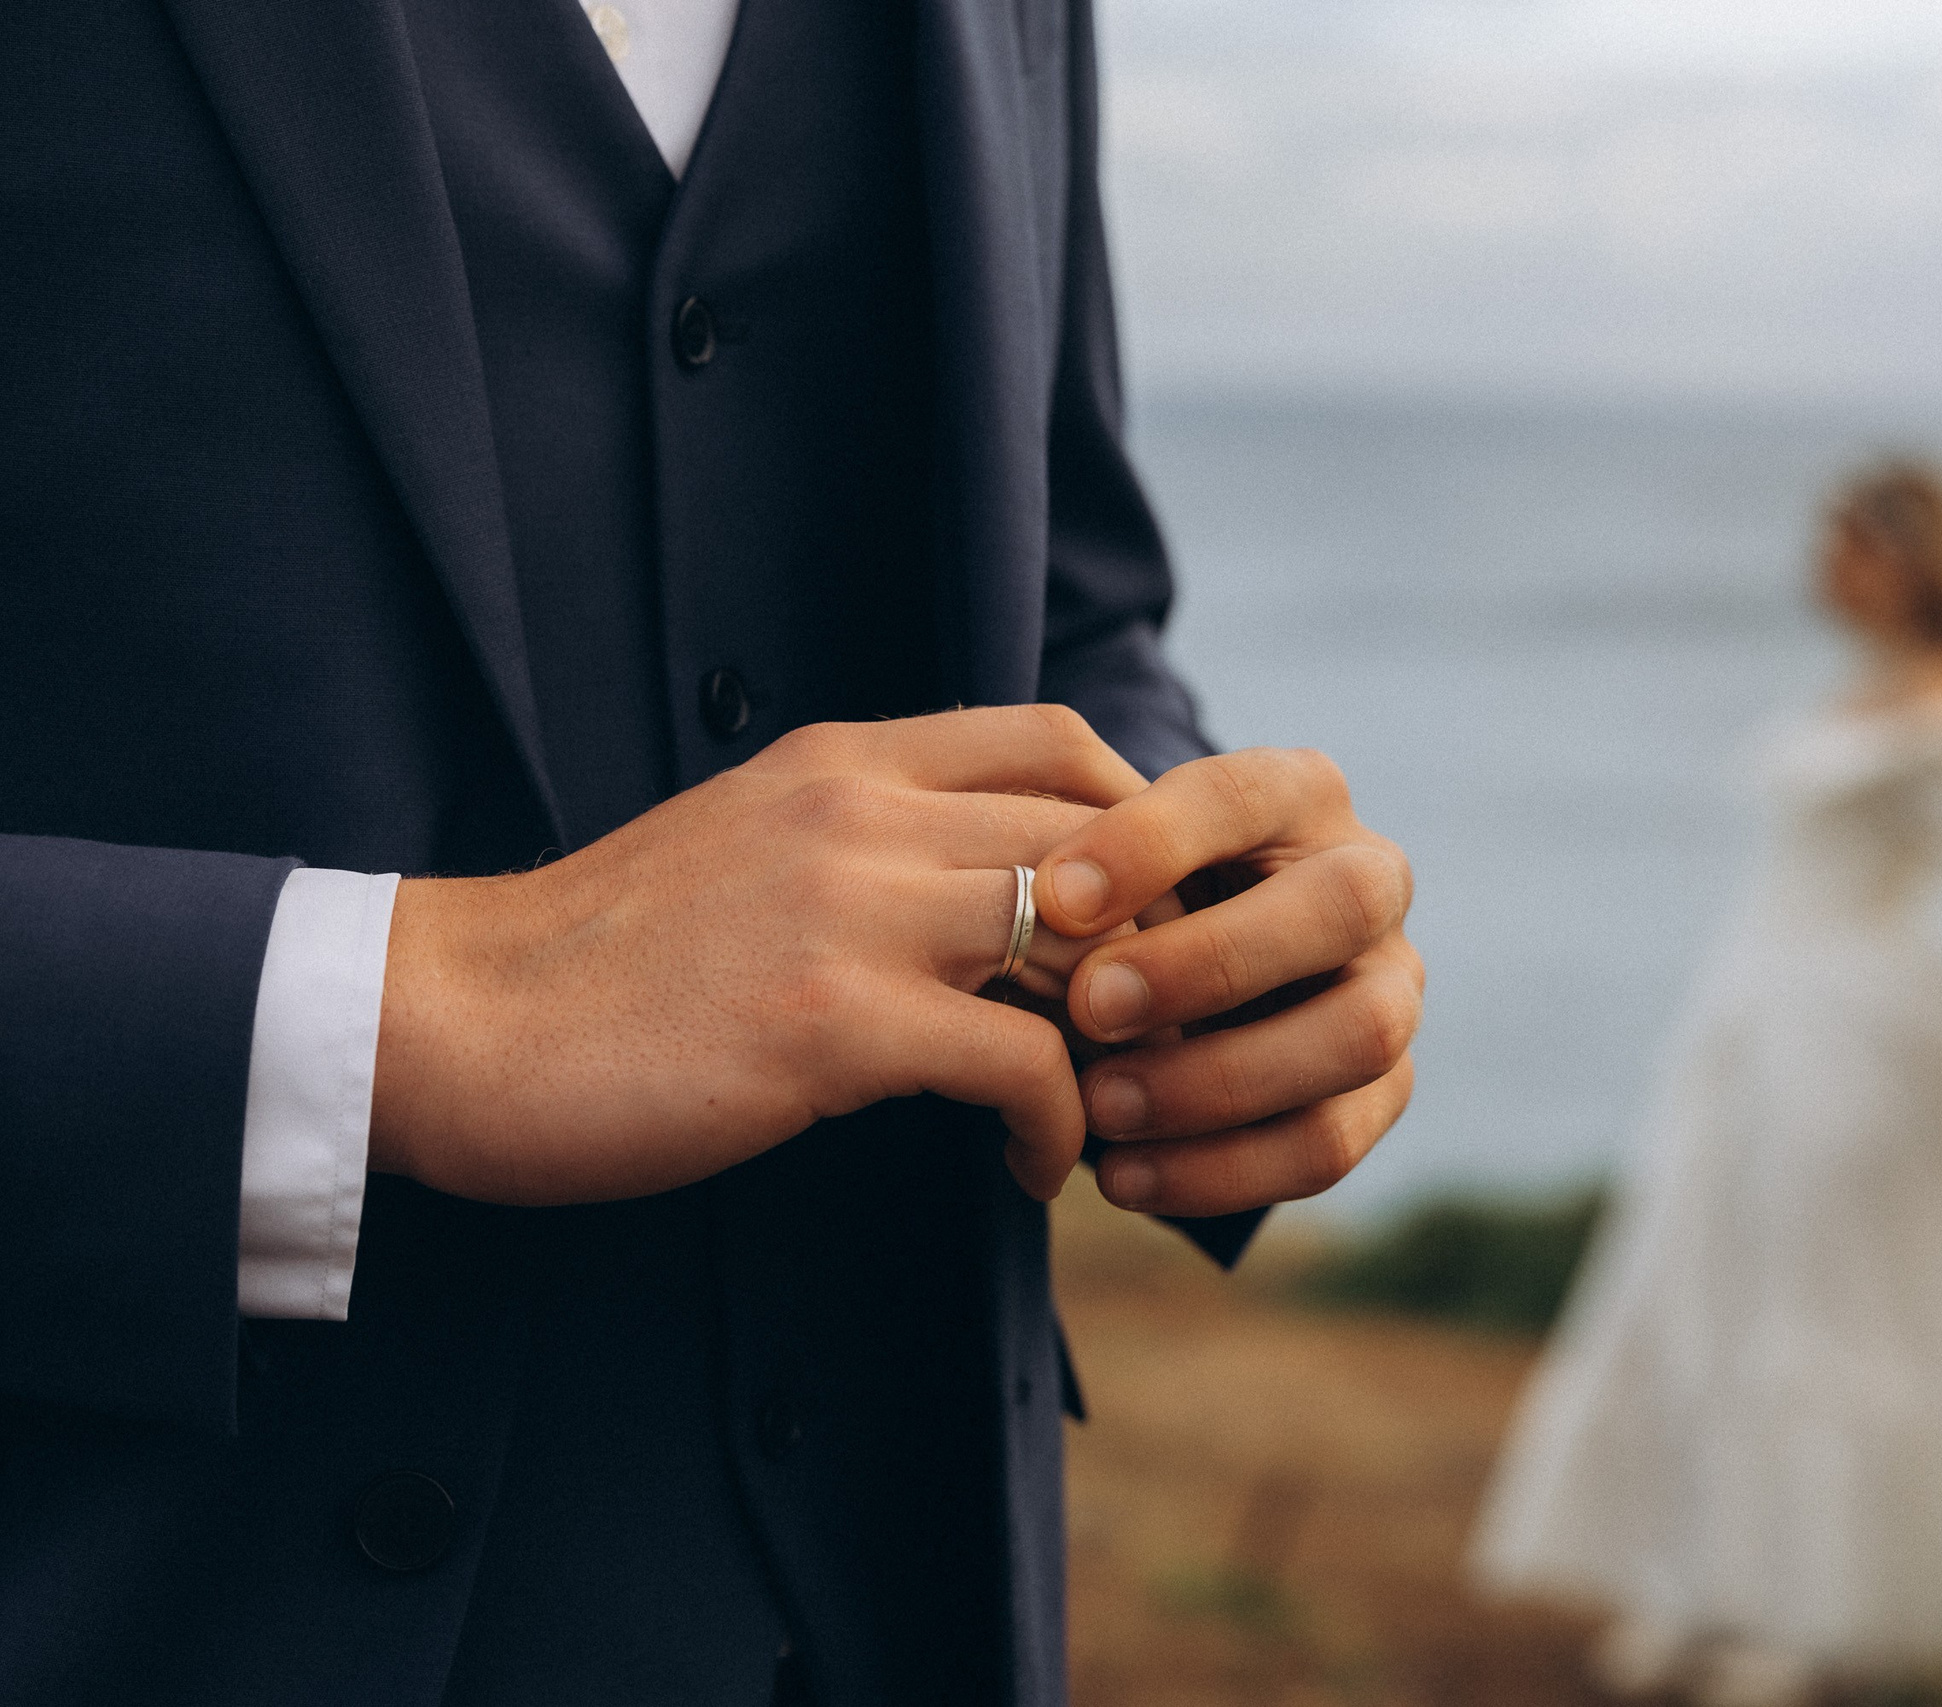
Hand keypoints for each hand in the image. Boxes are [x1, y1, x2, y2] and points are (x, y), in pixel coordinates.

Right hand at [369, 707, 1143, 1206]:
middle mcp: (860, 809)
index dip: (1143, 833)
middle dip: (1161, 943)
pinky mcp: (830, 1020)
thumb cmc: (605, 958)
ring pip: (1083, 943)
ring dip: (1127, 1040)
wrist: (455, 1020)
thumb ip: (865, 837)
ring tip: (1114, 1109)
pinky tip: (1032, 1170)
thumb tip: (994, 896)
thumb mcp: (750, 843)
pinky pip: (1021, 1063)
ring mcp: (849, 909)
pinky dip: (1056, 1125)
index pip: (1058, 744)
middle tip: (1161, 1035)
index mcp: (844, 759)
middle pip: (1100, 842)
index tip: (1149, 929)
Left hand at [1032, 748, 1419, 1217]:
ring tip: (1099, 1107)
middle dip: (1212, 961)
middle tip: (1090, 1005)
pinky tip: (1125, 1177)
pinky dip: (1224, 1170)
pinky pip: (1330, 1143)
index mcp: (1301, 795)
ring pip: (1359, 1034)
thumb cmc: (1128, 902)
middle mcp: (1372, 881)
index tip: (1052, 897)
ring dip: (1222, 1080)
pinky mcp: (1386, 1089)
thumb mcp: (1107, 864)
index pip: (1246, 795)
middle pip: (1342, 906)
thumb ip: (1085, 870)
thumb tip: (1046, 905)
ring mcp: (1393, 988)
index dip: (1153, 842)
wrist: (1183, 977)